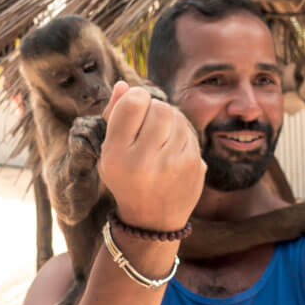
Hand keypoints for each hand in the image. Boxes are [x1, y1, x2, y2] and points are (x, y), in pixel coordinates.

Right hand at [99, 81, 205, 231]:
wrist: (152, 221)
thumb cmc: (127, 178)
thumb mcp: (109, 152)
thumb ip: (114, 116)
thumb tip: (124, 84)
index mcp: (117, 155)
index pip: (134, 102)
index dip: (136, 97)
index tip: (135, 104)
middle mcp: (145, 160)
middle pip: (160, 107)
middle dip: (154, 108)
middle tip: (148, 123)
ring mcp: (174, 165)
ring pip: (178, 116)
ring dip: (169, 120)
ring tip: (159, 138)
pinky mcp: (195, 167)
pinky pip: (190, 132)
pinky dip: (181, 134)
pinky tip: (172, 149)